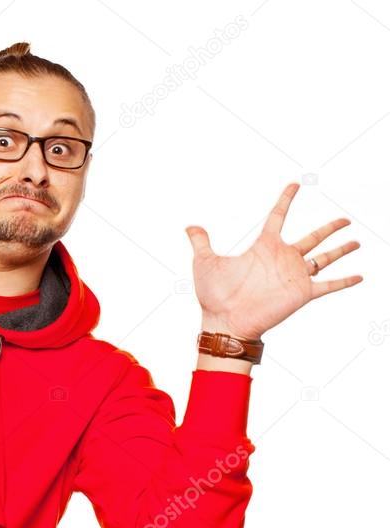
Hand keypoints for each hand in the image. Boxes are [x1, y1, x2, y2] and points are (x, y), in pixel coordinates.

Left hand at [185, 182, 362, 339]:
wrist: (224, 321)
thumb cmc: (213, 294)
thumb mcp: (204, 262)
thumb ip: (200, 242)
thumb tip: (189, 226)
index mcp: (263, 247)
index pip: (278, 217)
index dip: (286, 200)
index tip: (295, 184)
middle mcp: (282, 259)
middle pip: (312, 238)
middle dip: (329, 228)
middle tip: (345, 219)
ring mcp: (294, 276)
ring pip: (325, 258)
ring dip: (341, 250)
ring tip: (356, 241)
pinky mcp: (302, 293)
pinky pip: (329, 285)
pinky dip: (345, 281)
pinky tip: (361, 276)